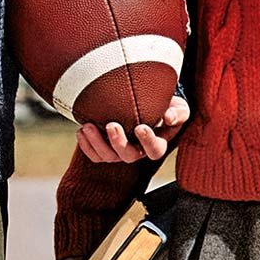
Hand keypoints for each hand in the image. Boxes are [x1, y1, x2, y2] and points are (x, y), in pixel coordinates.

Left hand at [76, 95, 190, 163]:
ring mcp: (120, 151)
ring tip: (88, 126)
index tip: (141, 127)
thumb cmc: (166, 106)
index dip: (148, 141)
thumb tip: (168, 117)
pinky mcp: (106, 148)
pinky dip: (86, 146)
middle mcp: (138, 151)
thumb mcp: (178, 107)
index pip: (155, 150)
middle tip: (111, 125)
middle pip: (128, 156)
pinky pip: (95, 155)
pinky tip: (81, 131)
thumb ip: (178, 112)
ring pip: (108, 157)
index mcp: (157, 143)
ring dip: (97, 143)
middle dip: (118, 143)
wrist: (148, 102)